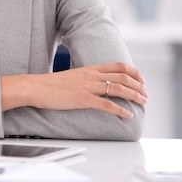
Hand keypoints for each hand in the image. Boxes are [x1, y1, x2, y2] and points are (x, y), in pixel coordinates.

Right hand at [2, 62, 148, 117]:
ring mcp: (88, 87)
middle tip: (145, 94)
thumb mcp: (71, 76)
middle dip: (138, 86)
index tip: (141, 80)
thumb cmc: (50, 84)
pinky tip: (128, 114)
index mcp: (89, 69)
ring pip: (118, 88)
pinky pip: (107, 104)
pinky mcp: (83, 99)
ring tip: (142, 103)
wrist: (36, 87)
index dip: (133, 72)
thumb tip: (95, 84)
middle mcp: (91, 76)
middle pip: (122, 76)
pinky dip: (120, 110)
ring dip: (134, 96)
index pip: (118, 66)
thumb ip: (85, 78)